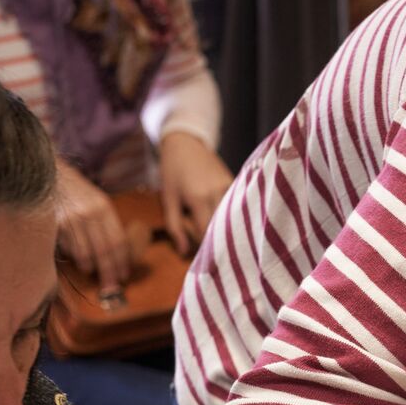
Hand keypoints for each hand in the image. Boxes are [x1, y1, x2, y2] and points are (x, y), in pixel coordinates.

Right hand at [55, 158, 130, 290]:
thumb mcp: (95, 199)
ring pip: (84, 254)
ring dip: (89, 267)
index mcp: (103, 207)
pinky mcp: (54, 225)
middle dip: (109, 272)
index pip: (118, 241)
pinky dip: (72, 256)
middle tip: (111, 286)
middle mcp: (89, 213)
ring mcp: (70, 219)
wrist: (47, 172)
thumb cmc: (74, 190)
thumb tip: (116, 254)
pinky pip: (67, 249)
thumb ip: (106, 223)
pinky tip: (74, 256)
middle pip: (104, 252)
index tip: (123, 275)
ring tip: (90, 270)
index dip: (121, 262)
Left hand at [159, 130, 233, 254]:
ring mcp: (230, 187)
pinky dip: (233, 218)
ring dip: (228, 231)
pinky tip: (231, 227)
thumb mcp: (168, 198)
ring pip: (233, 219)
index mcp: (198, 198)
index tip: (204, 262)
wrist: (185, 142)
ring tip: (225, 244)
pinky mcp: (236, 184)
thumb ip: (175, 226)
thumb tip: (184, 253)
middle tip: (217, 258)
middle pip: (223, 229)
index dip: (205, 249)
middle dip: (218, 243)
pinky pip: (238, 207)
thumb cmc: (172, 170)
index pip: (206, 233)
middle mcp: (217, 193)